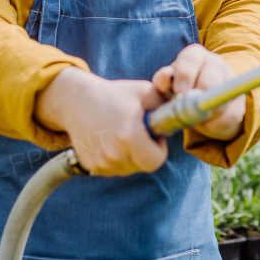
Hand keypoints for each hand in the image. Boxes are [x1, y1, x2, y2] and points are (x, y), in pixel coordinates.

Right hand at [34, 67, 167, 175]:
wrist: (76, 101)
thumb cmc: (113, 94)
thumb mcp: (144, 91)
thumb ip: (166, 105)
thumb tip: (183, 113)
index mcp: (128, 136)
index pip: (156, 160)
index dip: (159, 149)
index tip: (154, 136)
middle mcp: (113, 153)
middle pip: (142, 166)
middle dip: (146, 152)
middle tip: (140, 135)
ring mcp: (100, 163)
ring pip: (128, 168)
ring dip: (131, 156)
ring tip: (123, 134)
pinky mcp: (91, 166)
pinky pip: (113, 168)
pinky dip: (116, 158)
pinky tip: (110, 140)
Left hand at [152, 45, 245, 141]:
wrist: (200, 104)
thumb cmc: (179, 92)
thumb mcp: (166, 87)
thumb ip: (162, 81)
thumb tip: (165, 77)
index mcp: (194, 55)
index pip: (191, 58)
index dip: (185, 74)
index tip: (179, 92)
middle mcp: (215, 62)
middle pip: (210, 79)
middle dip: (199, 97)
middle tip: (188, 110)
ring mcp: (230, 79)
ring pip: (222, 98)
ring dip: (207, 114)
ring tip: (195, 118)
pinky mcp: (240, 99)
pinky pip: (230, 115)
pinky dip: (216, 124)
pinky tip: (207, 123)